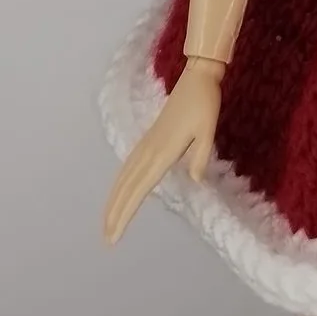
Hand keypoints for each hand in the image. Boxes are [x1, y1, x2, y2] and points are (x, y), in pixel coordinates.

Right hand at [103, 56, 223, 244]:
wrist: (197, 76)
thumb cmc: (205, 102)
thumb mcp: (209, 129)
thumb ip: (201, 154)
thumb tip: (196, 179)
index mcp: (164, 151)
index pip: (141, 188)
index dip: (126, 212)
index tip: (115, 233)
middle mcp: (151, 149)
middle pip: (127, 186)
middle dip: (115, 212)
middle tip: (107, 238)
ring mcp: (148, 142)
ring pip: (125, 176)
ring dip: (114, 199)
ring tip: (107, 222)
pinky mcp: (149, 137)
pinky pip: (129, 164)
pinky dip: (121, 181)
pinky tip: (119, 189)